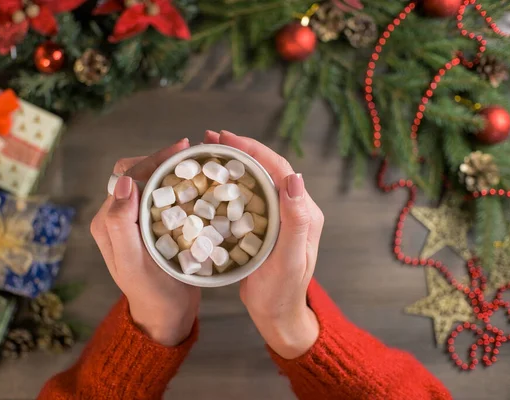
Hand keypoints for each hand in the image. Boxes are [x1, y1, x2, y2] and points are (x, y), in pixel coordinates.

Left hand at [90, 138, 200, 346]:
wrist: (166, 315)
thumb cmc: (153, 293)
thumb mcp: (134, 263)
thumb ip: (122, 224)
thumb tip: (125, 182)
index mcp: (108, 222)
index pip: (126, 177)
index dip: (152, 159)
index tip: (182, 150)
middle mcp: (118, 217)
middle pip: (136, 174)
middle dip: (162, 159)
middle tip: (192, 154)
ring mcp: (136, 221)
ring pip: (149, 183)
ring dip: (169, 170)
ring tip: (195, 163)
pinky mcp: (151, 226)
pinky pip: (161, 197)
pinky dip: (176, 185)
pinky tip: (195, 183)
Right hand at [205, 130, 323, 358]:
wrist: (277, 315)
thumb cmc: (282, 292)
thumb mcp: (289, 259)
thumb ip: (295, 220)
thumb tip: (295, 178)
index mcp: (303, 211)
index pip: (279, 169)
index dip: (253, 149)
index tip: (226, 138)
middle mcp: (291, 209)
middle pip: (266, 168)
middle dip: (239, 149)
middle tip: (209, 139)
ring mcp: (277, 216)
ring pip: (255, 179)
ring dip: (232, 163)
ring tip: (206, 152)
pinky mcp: (263, 225)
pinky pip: (247, 196)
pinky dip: (229, 183)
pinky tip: (210, 181)